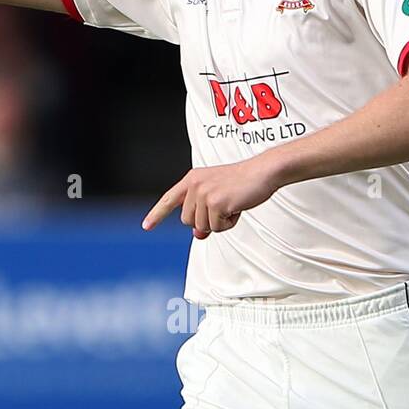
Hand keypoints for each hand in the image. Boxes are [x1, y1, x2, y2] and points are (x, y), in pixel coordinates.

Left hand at [141, 155, 282, 238]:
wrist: (262, 172)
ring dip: (219, 223)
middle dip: (206, 221)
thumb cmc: (242, 184)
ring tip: (232, 205)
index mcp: (192, 179)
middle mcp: (194, 185)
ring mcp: (203, 193)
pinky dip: (229, 223)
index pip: (169, 199)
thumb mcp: (219, 198)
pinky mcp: (215, 203)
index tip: (146, 226)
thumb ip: (204, 215)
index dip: (157, 214)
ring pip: (202, 226)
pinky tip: (237, 207)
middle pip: (188, 221)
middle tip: (224, 206)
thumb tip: (197, 236)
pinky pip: (217, 227)